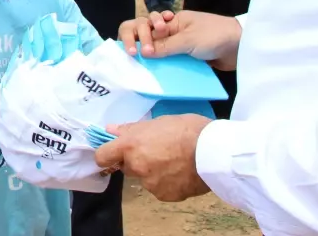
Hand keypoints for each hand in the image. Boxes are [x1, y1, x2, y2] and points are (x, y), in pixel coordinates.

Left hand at [95, 115, 211, 201]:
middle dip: (136, 160)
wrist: (214, 152)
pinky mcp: (164, 196)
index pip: (103, 156)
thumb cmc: (188, 130)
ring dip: (153, 172)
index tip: (113, 152)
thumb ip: (132, 129)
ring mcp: (150, 184)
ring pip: (145, 178)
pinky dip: (167, 182)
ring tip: (174, 161)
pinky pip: (160, 189)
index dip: (107, 154)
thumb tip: (111, 130)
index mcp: (131, 146)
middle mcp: (136, 167)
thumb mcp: (159, 121)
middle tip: (156, 150)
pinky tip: (181, 172)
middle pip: (127, 167)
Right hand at [117, 10, 241, 69]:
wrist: (240, 46)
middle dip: (140, 42)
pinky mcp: (188, 57)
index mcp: (172, 20)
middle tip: (139, 55)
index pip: (146, 24)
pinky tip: (159, 73)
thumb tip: (144, 53)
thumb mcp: (188, 39)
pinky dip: (165, 66)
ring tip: (145, 65)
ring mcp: (180, 44)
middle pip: (148, 35)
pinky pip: (171, 61)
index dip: (139, 35)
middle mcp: (173, 31)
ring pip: (159, 50)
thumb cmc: (214, 36)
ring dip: (152, 57)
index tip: (142, 51)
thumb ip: (166, 46)